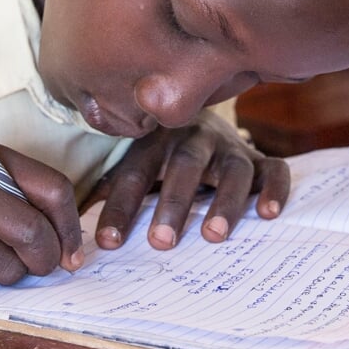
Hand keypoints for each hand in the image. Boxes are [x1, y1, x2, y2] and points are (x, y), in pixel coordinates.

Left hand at [87, 112, 289, 250]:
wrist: (202, 105)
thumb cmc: (159, 152)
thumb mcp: (133, 162)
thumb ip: (110, 190)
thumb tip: (73, 229)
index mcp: (154, 139)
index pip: (134, 173)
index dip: (121, 207)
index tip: (108, 243)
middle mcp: (194, 138)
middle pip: (184, 166)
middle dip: (173, 203)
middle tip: (161, 241)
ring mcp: (230, 146)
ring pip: (233, 170)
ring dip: (224, 202)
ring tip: (212, 235)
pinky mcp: (259, 158)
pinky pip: (275, 169)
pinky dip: (275, 190)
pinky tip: (268, 214)